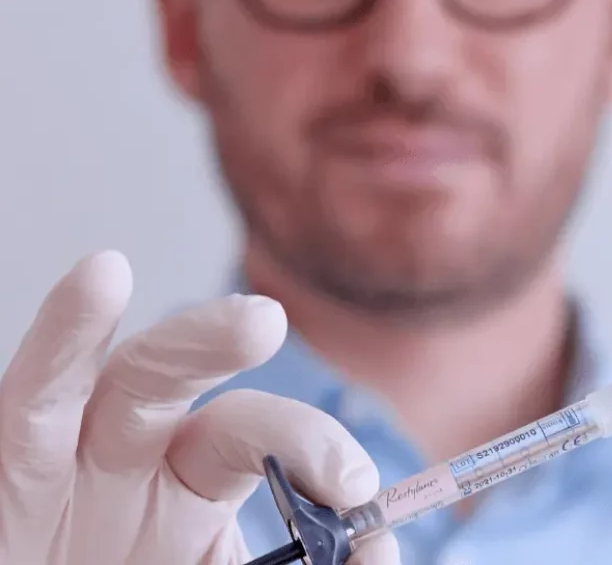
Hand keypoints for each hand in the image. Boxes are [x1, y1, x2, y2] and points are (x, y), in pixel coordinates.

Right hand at [0, 252, 399, 564]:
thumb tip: (377, 548)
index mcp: (194, 479)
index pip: (250, 432)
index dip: (305, 443)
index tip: (354, 487)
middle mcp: (137, 455)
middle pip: (173, 375)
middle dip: (212, 340)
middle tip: (263, 320)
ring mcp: (71, 465)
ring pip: (94, 377)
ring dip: (103, 325)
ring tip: (107, 272)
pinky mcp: (13, 484)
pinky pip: (25, 411)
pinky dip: (55, 348)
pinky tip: (86, 287)